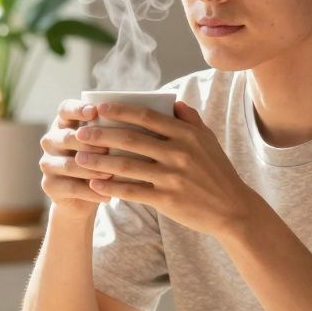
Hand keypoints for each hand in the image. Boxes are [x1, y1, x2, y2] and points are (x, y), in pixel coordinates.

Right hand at [38, 99, 113, 217]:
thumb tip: (144, 120)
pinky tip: (108, 195)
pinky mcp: (49, 185)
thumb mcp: (106, 144)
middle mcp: (52, 140)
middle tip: (108, 149)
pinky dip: (91, 192)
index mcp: (64, 124)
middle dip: (89, 143)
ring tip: (111, 174)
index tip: (94, 111)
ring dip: (92, 169)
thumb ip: (114, 131)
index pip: (65, 109)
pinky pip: (71, 188)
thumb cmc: (101, 162)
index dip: (77, 109)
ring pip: (69, 164)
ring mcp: (47, 163)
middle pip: (66, 137)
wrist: (84, 196)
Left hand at [72, 101, 257, 236]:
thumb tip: (174, 101)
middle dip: (101, 134)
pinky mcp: (167, 200)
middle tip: (80, 133)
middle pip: (130, 139)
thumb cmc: (217, 172)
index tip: (99, 108)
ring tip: (79, 159)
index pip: (147, 116)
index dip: (120, 110)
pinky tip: (94, 185)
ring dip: (99, 161)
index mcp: (187, 134)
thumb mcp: (208, 141)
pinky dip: (111, 188)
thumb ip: (191, 120)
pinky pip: (132, 191)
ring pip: (126, 165)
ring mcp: (172, 177)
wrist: (232, 209)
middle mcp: (178, 153)